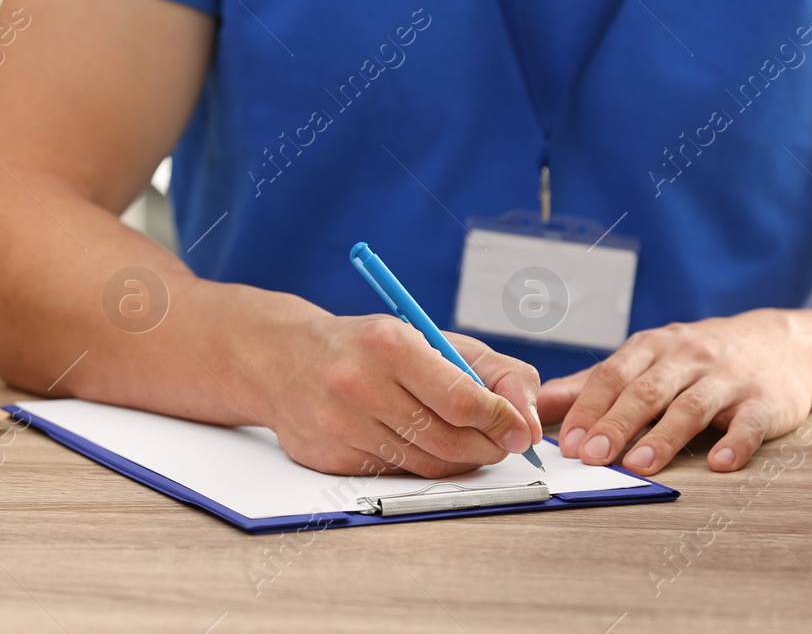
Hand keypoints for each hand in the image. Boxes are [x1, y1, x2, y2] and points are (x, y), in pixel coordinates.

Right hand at [261, 314, 541, 477]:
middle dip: (487, 446)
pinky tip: (418, 444)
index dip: (501, 420)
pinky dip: (418, 465)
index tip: (521, 430)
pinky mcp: (329, 459)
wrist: (284, 358)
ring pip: (426, 465)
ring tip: (467, 442)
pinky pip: (396, 475)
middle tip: (502, 442)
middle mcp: (360, 385)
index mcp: (390, 345)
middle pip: (448, 440)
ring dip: (459, 460)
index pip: (463, 399)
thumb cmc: (366, 346)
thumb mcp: (427, 336)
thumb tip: (527, 417)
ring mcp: (341, 426)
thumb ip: (489, 369)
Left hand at [536, 308, 811, 473]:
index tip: (568, 441)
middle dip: (616, 423)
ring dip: (664, 437)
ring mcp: (727, 379)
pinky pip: (749, 423)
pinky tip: (719, 463)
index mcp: (653, 347)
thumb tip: (543, 404)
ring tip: (640, 466)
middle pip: (647, 391)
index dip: (588, 408)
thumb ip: (596, 382)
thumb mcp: (647, 358)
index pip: (613, 375)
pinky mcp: (765, 401)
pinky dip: (735, 443)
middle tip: (592, 456)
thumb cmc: (701, 357)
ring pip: (691, 407)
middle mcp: (688, 357)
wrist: (781, 343)